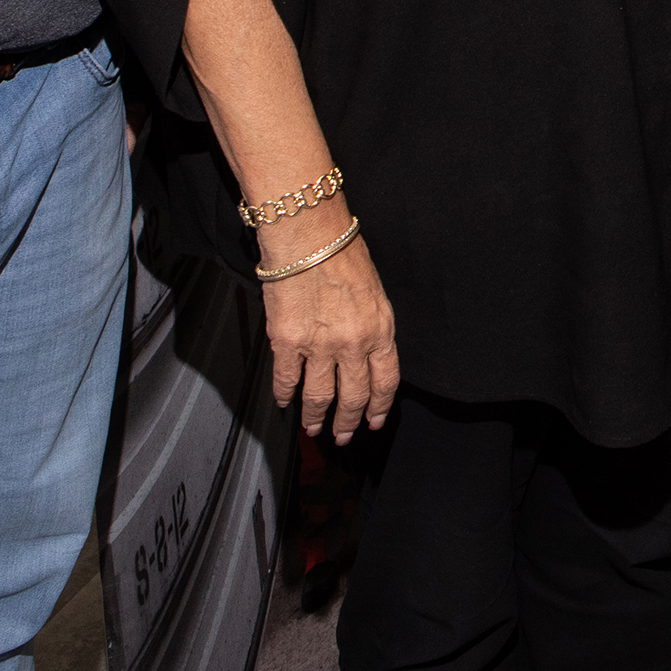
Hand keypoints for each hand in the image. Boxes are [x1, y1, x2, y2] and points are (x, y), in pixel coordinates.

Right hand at [260, 212, 397, 442]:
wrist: (308, 234)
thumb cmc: (341, 252)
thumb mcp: (374, 292)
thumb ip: (372, 327)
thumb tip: (366, 356)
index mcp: (380, 329)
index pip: (386, 382)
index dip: (379, 407)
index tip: (374, 421)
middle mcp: (353, 343)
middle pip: (354, 397)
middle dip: (348, 422)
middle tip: (341, 435)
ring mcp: (320, 345)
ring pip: (320, 397)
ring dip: (316, 417)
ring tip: (313, 427)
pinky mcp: (288, 342)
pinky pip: (286, 379)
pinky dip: (284, 395)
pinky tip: (284, 402)